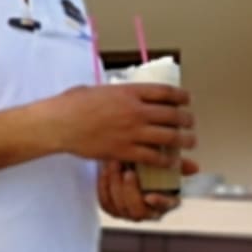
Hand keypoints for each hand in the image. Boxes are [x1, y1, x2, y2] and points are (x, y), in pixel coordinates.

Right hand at [51, 83, 195, 163]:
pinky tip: (171, 162)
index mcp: (130, 92)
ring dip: (183, 141)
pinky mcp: (124, 150)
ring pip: (169, 137)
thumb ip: (118, 93)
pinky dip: (165, 160)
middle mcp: (136, 111)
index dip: (181, 96)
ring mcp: (132, 132)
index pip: (165, 92)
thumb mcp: (100, 90)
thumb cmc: (74, 104)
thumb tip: (124, 94)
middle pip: (172, 115)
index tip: (187, 100)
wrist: (60, 123)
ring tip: (189, 142)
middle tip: (190, 123)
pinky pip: (153, 157)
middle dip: (186, 120)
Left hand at [98, 157, 199, 221]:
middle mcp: (147, 212)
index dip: (159, 203)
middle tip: (128, 173)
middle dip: (131, 192)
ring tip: (115, 164)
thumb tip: (195, 168)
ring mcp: (128, 212)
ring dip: (116, 186)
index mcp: (165, 202)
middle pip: (138, 211)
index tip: (151, 195)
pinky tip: (105, 171)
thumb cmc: (149, 163)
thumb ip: (177, 165)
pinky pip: (106, 203)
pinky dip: (104, 187)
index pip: (166, 206)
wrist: (125, 161)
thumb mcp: (162, 162)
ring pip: (120, 207)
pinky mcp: (112, 208)